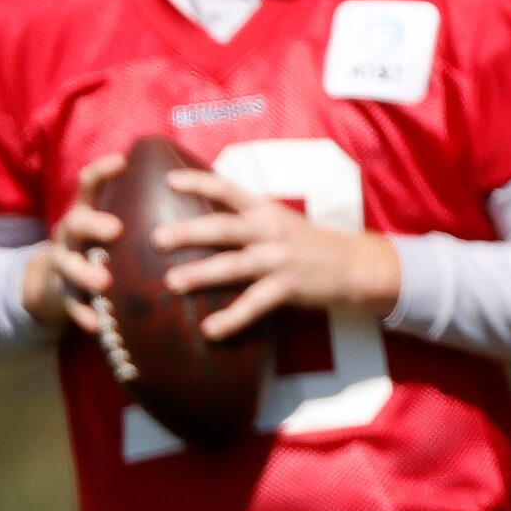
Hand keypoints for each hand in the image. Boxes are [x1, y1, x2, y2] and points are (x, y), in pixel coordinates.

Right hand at [23, 153, 126, 335]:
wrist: (54, 284)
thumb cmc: (98, 248)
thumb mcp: (105, 225)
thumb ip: (133, 211)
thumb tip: (188, 190)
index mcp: (85, 213)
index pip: (88, 185)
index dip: (102, 172)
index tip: (122, 162)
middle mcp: (70, 234)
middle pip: (75, 223)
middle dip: (94, 224)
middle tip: (115, 229)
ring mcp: (63, 264)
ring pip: (68, 265)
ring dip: (85, 273)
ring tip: (104, 282)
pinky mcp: (63, 295)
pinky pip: (71, 304)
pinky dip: (84, 313)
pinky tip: (98, 324)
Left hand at [152, 167, 402, 339]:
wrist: (354, 264)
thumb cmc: (305, 243)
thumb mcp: (276, 221)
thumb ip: (243, 218)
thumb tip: (198, 219)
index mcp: (264, 210)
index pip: (227, 189)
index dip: (198, 182)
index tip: (167, 180)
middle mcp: (269, 230)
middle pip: (223, 227)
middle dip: (189, 232)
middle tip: (156, 238)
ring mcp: (279, 259)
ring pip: (234, 265)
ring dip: (201, 274)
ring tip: (171, 282)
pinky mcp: (288, 287)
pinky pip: (254, 305)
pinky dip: (232, 319)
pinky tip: (210, 330)